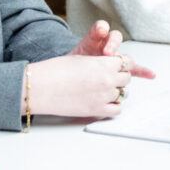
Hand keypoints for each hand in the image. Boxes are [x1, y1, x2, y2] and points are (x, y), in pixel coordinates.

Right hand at [27, 53, 143, 118]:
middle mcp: (108, 80)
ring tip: (104, 90)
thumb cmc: (56, 71)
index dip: (123, 63)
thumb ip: (99, 63)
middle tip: (110, 77)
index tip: (120, 65)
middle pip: (126, 78)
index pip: (126, 62)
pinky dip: (113, 106)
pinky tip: (105, 102)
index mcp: (104, 64)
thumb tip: (107, 67)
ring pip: (123, 94)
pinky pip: (117, 110)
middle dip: (120, 77)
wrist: (43, 87)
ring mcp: (104, 96)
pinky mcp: (98, 110)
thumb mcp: (81, 59)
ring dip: (116, 91)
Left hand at [69, 20, 157, 79]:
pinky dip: (143, 72)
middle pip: (115, 38)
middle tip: (107, 52)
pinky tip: (151, 75)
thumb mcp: (69, 58)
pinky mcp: (120, 69)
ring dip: (125, 59)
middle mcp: (107, 45)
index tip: (100, 32)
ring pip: (124, 54)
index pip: (100, 27)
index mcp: (94, 38)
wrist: (72, 78)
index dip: (101, 28)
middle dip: (112, 44)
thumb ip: (73, 53)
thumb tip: (70, 57)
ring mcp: (115, 57)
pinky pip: (133, 69)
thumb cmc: (71, 67)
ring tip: (125, 64)